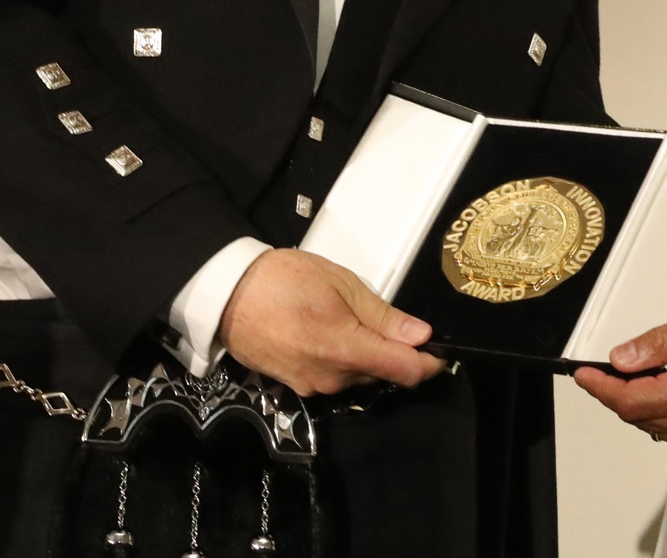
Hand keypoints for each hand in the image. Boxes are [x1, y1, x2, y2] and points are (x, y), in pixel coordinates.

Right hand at [218, 248, 447, 396]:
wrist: (227, 294)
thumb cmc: (285, 279)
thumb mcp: (341, 284)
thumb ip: (383, 316)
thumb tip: (420, 336)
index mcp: (347, 350)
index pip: (405, 371)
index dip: (428, 363)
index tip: (439, 350)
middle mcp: (332, 378)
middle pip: (382, 375)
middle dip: (395, 355)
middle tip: (391, 323)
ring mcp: (311, 386)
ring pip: (358, 378)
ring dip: (366, 358)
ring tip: (352, 322)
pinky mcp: (295, 386)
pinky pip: (333, 378)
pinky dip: (342, 361)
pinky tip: (331, 334)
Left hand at [573, 306, 666, 456]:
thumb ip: (658, 343)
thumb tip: (620, 359)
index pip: (628, 400)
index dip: (600, 387)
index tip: (582, 375)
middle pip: (636, 416)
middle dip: (617, 392)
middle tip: (608, 368)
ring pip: (652, 425)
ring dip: (638, 401)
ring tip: (642, 373)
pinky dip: (659, 410)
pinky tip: (666, 387)